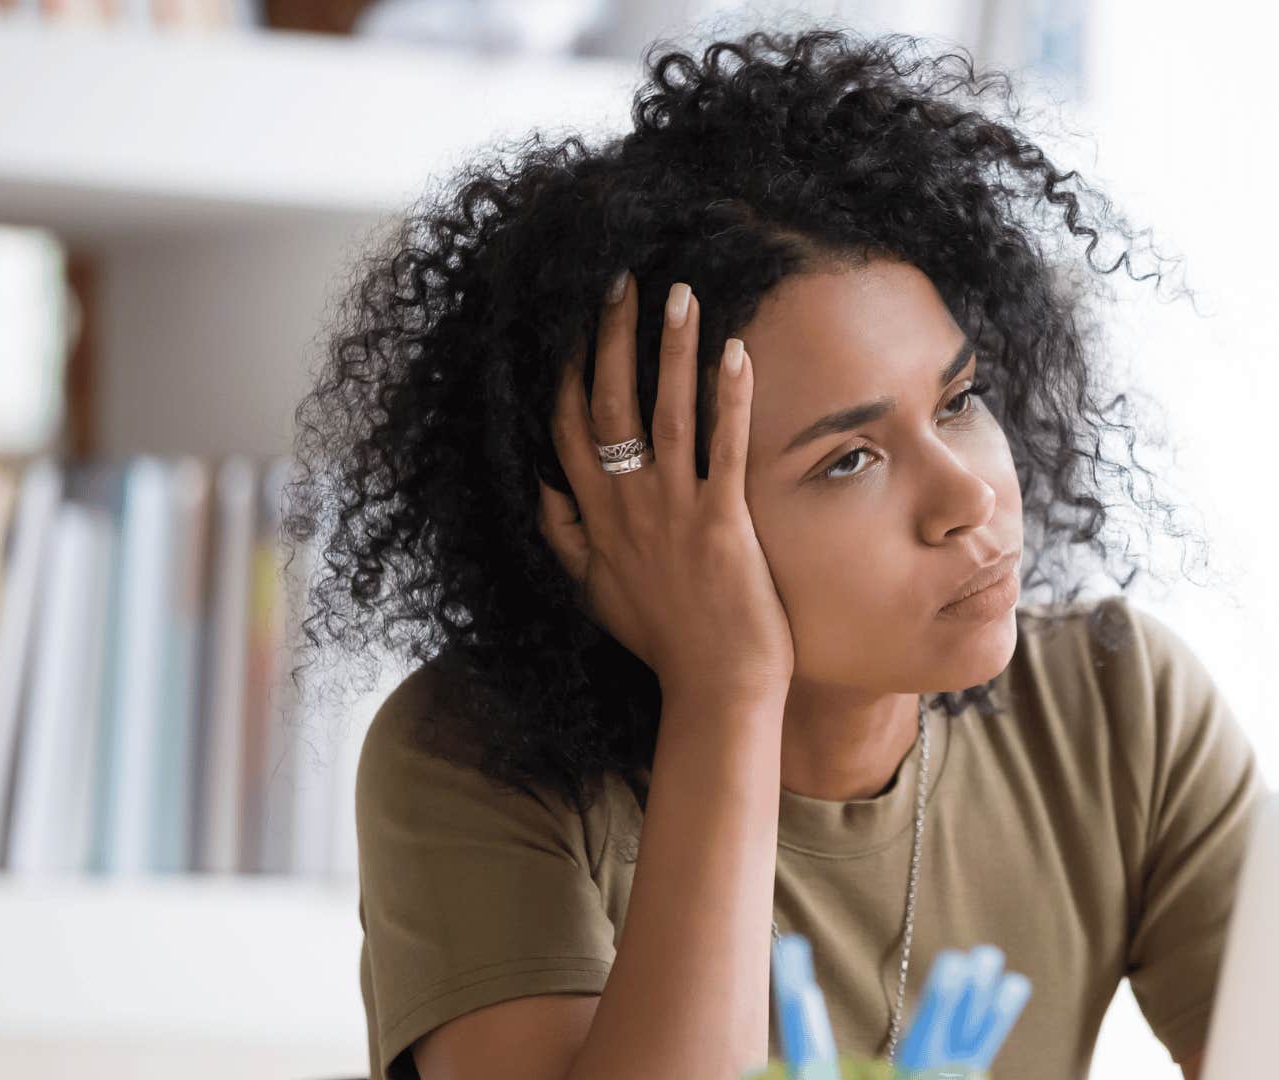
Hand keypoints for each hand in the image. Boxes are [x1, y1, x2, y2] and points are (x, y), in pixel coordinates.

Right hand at [538, 272, 793, 703]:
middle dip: (613, 336)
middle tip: (622, 279)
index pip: (569, 427)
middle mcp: (627, 507)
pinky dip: (728, 398)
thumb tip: (541, 493)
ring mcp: (674, 514)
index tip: (575, 318)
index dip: (571, 369)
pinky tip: (737, 351)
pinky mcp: (723, 525)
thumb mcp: (594, 591)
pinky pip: (724, 448)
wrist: (714, 691)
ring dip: (671, 348)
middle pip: (609, 403)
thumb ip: (565, 537)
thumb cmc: (663, 641)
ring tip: (680, 291)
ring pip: (664, 414)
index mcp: (596, 518)